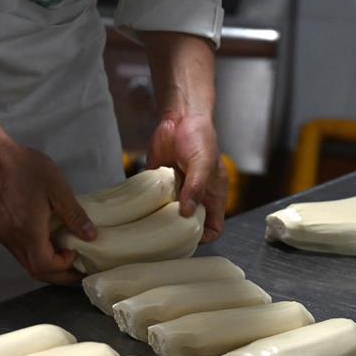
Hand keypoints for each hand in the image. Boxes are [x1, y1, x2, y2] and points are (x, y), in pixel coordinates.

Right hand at [0, 72, 93, 284]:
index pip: (45, 266)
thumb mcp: (58, 189)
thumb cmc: (28, 169)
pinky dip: (35, 253)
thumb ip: (74, 216)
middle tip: (76, 268)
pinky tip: (47, 242)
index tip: (76, 254)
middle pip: (35, 271)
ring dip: (46, 265)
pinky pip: (18, 251)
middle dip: (58, 274)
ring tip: (64, 255)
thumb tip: (91, 237)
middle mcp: (12, 239)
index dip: (63, 267)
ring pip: (25, 263)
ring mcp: (2, 236)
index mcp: (28, 231)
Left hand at [147, 112, 227, 242]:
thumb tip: (187, 213)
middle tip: (166, 235)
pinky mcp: (160, 185)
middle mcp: (195, 198)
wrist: (180, 118)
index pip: (214, 227)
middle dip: (179, 233)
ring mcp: (177, 193)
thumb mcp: (203, 164)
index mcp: (213, 197)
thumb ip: (196, 188)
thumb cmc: (200, 138)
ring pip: (169, 218)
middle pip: (189, 226)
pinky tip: (142, 210)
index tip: (190, 238)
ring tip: (152, 224)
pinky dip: (147, 207)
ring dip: (161, 221)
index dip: (205, 236)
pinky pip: (153, 202)